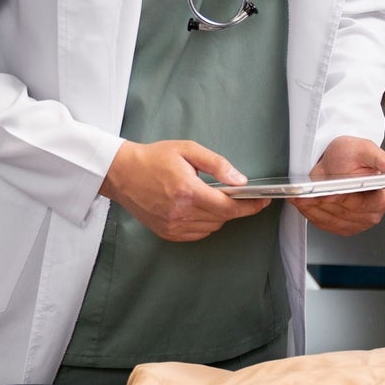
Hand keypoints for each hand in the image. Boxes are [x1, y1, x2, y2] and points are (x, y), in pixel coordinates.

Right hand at [100, 140, 268, 240]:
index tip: (262, 202)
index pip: (228, 206)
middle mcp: (180, 213)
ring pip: (212, 227)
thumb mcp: (188, 150)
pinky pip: (198, 233)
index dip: (250, 206)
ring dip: (219, 215)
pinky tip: (199, 207)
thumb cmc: (153, 158)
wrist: (121, 173)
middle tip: (240, 195)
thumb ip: (217, 164)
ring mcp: (172, 226)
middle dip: (236, 208)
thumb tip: (240, 180)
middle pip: (222, 218)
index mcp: (187, 191)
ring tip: (211, 197)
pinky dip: (205, 223)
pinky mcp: (167, 233)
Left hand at [292, 136, 384, 235]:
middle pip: (345, 213)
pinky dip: (311, 213)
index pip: (363, 204)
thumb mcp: (365, 149)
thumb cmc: (350, 154)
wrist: (335, 160)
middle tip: (310, 193)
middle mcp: (372, 213)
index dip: (345, 198)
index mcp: (382, 196)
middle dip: (326, 201)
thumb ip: (381, 160)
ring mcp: (357, 223)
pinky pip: (323, 224)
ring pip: (331, 220)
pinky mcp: (342, 227)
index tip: (330, 192)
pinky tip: (303, 202)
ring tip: (302, 196)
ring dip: (315, 208)